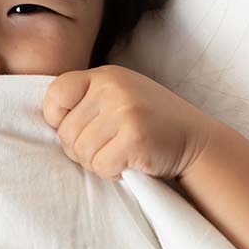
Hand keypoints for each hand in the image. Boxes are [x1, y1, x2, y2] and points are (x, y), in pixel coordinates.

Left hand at [42, 65, 212, 180]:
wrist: (198, 141)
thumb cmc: (151, 123)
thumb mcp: (119, 97)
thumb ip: (88, 101)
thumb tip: (50, 123)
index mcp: (104, 76)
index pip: (56, 93)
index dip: (57, 118)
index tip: (76, 129)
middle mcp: (112, 88)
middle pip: (66, 132)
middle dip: (80, 150)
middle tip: (107, 149)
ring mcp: (124, 111)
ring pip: (81, 151)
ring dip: (96, 162)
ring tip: (120, 155)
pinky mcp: (134, 138)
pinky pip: (100, 166)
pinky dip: (112, 173)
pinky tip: (130, 164)